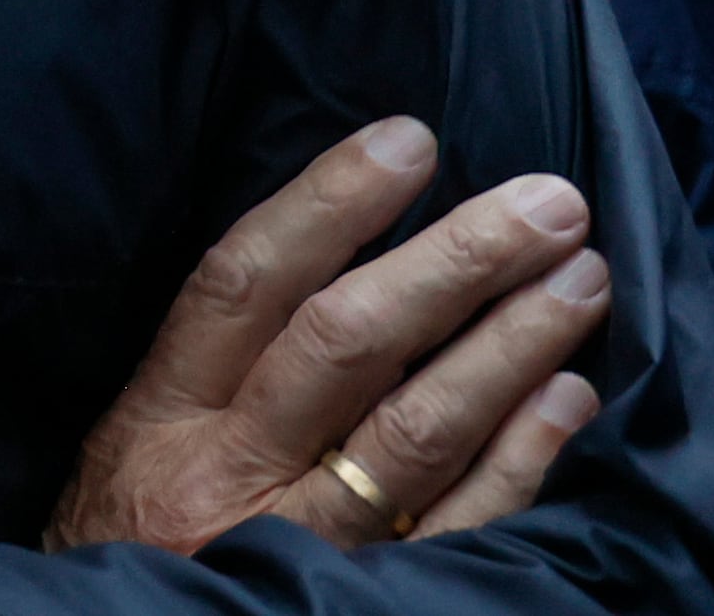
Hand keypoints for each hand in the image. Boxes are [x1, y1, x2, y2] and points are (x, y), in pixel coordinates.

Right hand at [51, 118, 608, 552]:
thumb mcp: (135, 440)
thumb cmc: (136, 534)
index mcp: (160, 417)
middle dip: (452, 262)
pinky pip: (457, 527)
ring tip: (579, 282)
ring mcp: (302, 542)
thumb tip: (329, 245)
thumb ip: (211, 365)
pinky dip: (518, 458)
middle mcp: (229, 472)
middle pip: (343, 345)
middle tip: (544, 206)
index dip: (327, 205)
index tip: (407, 142)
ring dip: (510, 347)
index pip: (243, 283)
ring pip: (414, 430)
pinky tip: (567, 397)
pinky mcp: (366, 599)